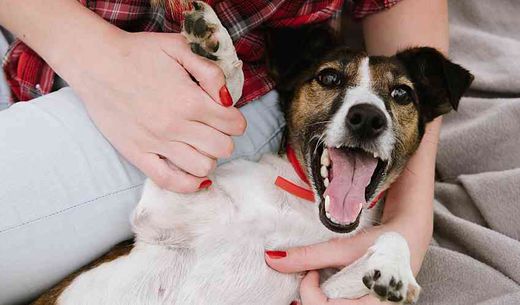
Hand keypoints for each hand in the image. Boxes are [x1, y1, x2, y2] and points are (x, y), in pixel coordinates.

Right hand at [69, 31, 245, 191]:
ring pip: (203, 167)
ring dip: (209, 157)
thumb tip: (228, 99)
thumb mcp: (179, 48)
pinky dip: (189, 184)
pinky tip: (196, 176)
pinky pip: (169, 181)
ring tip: (201, 146)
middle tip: (213, 129)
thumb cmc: (139, 52)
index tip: (228, 115)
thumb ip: (210, 71)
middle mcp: (177, 126)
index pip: (234, 124)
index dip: (236, 120)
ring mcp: (157, 143)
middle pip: (222, 148)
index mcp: (191, 100)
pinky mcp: (137, 154)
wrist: (95, 62)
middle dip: (224, 138)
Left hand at [266, 224, 393, 304]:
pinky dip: (327, 297)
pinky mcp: (365, 304)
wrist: (411, 235)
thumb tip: (273, 259)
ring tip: (319, 280)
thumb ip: (310, 256)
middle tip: (312, 276)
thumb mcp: (347, 249)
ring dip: (318, 297)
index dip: (308, 290)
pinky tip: (328, 285)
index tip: (310, 271)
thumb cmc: (386, 243)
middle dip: (311, 297)